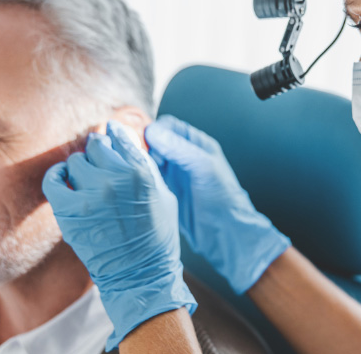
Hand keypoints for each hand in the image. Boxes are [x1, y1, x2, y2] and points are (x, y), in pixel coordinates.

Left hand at [42, 121, 195, 350]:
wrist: (139, 274)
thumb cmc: (156, 236)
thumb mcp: (163, 194)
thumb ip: (145, 165)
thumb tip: (126, 142)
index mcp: (141, 171)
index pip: (119, 136)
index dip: (113, 135)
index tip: (109, 137)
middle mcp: (115, 178)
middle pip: (95, 145)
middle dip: (97, 152)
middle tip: (98, 165)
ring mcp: (90, 194)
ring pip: (75, 161)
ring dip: (80, 168)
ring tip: (86, 181)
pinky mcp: (69, 211)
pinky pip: (53, 179)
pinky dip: (56, 176)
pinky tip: (62, 179)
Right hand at [145, 114, 290, 293]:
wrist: (225, 234)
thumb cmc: (223, 199)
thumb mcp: (204, 168)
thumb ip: (180, 148)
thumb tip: (153, 131)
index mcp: (196, 144)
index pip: (169, 126)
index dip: (154, 130)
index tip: (143, 140)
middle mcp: (184, 157)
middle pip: (155, 142)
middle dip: (143, 145)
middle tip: (135, 156)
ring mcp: (174, 174)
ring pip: (149, 160)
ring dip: (140, 162)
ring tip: (134, 169)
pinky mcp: (166, 191)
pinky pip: (149, 178)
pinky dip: (141, 177)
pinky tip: (136, 183)